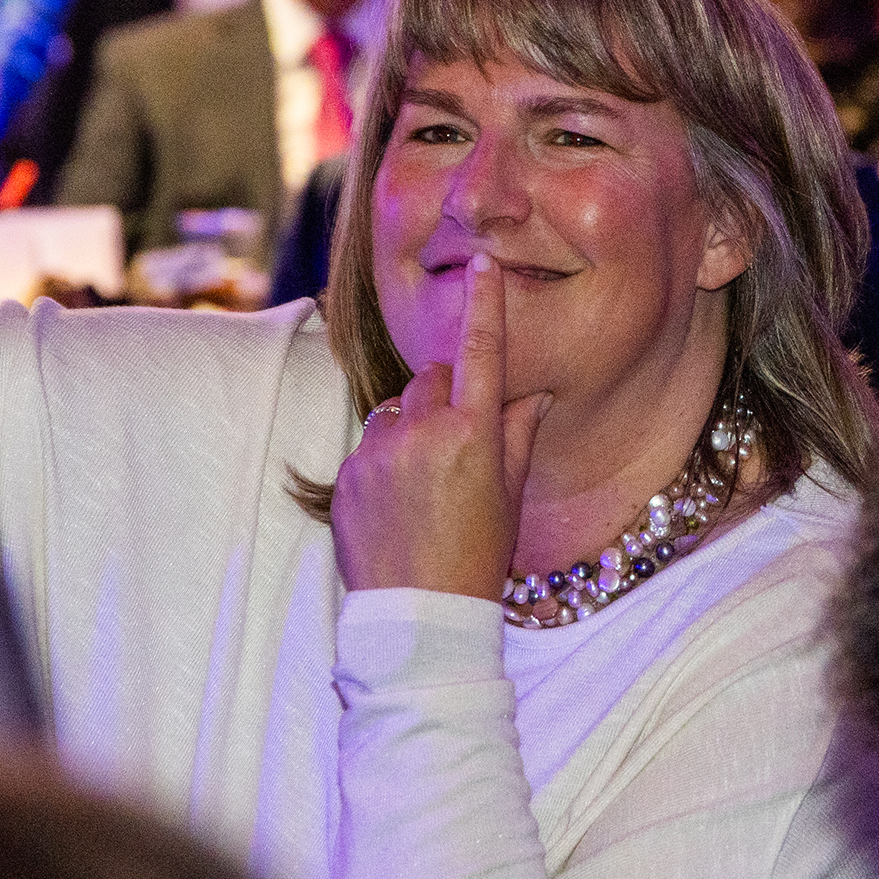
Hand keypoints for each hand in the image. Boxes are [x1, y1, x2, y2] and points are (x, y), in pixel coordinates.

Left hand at [328, 255, 551, 598]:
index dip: (485, 304)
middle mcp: (424, 433)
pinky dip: (382, 459)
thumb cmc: (478, 557)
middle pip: (431, 378)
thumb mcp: (510, 495)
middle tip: (457, 447)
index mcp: (474, 434)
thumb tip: (531, 393)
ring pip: (394, 409)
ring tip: (424, 484)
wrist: (419, 615)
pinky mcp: (347, 473)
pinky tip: (397, 503)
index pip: (482, 352)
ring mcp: (379, 451)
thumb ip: (517, 435)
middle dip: (443, 397)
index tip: (483, 262)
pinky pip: (368, 444)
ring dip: (409, 427)